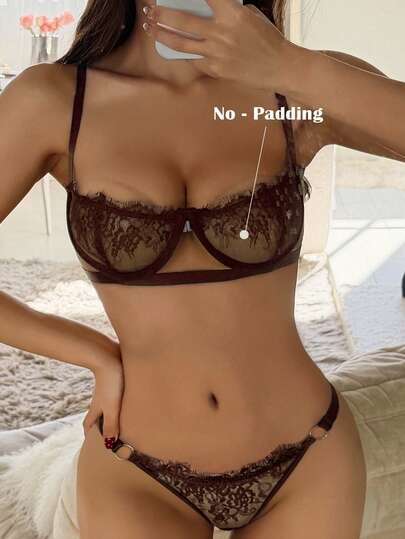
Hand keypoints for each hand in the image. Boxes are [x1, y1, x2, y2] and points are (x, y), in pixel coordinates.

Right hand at [82, 346, 123, 444]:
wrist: (109, 355)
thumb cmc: (111, 382)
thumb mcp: (112, 407)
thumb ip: (111, 424)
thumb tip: (109, 444)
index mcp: (96, 408)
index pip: (88, 424)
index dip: (88, 434)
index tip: (91, 442)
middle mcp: (99, 400)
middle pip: (97, 415)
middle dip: (101, 425)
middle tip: (109, 435)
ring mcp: (106, 389)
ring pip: (106, 404)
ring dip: (111, 413)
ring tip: (122, 420)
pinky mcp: (114, 379)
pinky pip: (115, 394)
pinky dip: (119, 401)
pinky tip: (129, 399)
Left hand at [143, 0, 296, 89]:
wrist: (278, 66)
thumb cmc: (266, 38)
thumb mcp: (249, 15)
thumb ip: (227, 10)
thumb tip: (204, 8)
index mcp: (232, 13)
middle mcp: (221, 33)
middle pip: (182, 21)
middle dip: (162, 14)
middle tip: (150, 9)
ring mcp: (217, 53)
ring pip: (181, 44)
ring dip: (162, 34)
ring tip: (151, 28)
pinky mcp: (216, 69)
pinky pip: (195, 59)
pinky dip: (186, 52)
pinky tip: (177, 48)